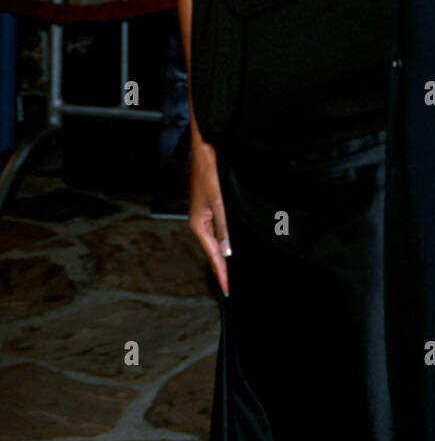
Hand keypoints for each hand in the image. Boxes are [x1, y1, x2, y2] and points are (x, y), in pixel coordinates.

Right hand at [189, 141, 230, 294]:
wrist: (204, 153)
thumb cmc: (209, 173)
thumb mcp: (220, 201)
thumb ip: (224, 227)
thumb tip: (227, 250)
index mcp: (198, 225)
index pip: (213, 255)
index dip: (221, 272)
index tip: (227, 288)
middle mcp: (199, 223)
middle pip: (212, 251)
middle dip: (221, 268)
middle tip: (230, 286)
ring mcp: (203, 216)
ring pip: (215, 242)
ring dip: (223, 256)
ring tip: (230, 272)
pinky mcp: (208, 209)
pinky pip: (216, 231)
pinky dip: (222, 242)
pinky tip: (228, 247)